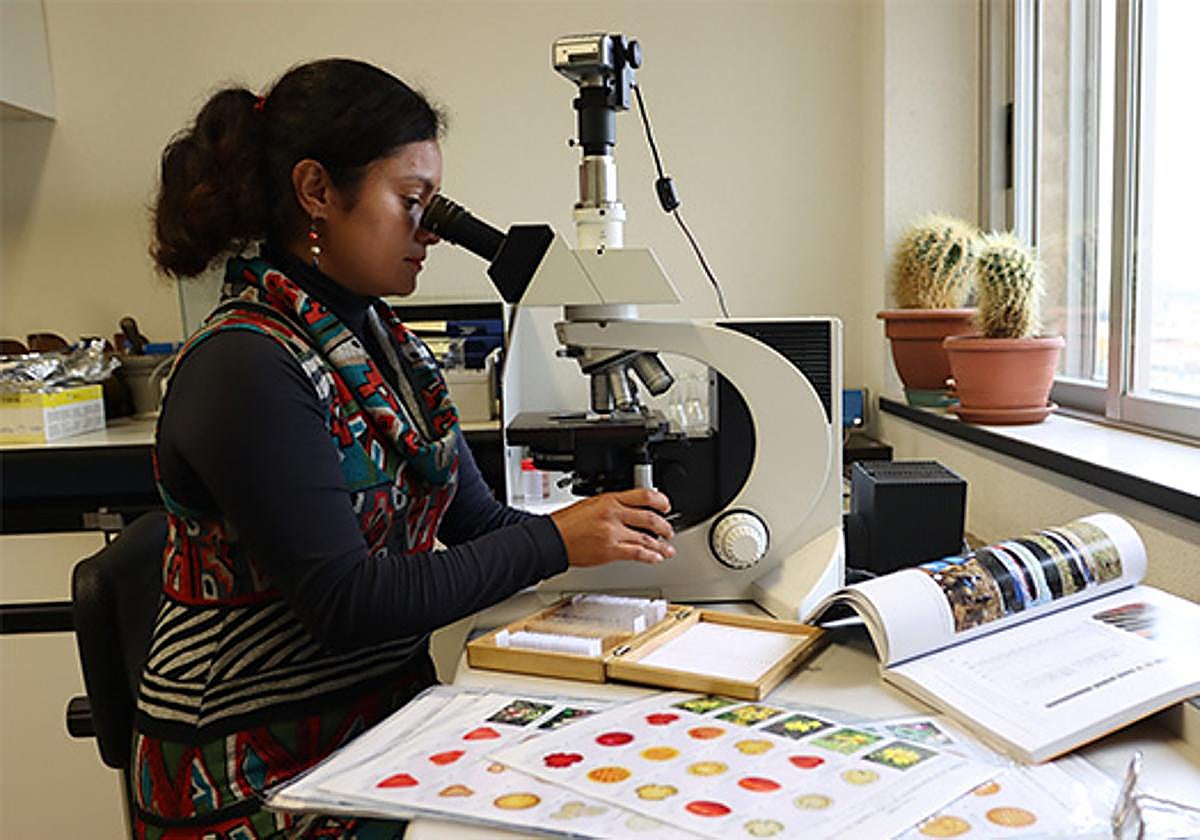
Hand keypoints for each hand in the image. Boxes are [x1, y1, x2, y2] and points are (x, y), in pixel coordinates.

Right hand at [549, 488, 674, 566]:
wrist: (554, 538)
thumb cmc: (568, 522)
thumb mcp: (593, 503)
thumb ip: (614, 505)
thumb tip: (632, 509)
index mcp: (610, 500)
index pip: (644, 496)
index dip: (661, 501)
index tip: (666, 506)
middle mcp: (614, 515)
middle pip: (650, 518)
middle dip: (664, 526)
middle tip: (669, 530)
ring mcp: (614, 534)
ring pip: (647, 539)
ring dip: (661, 545)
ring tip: (667, 549)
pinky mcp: (611, 551)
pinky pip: (637, 553)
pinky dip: (650, 556)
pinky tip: (655, 558)